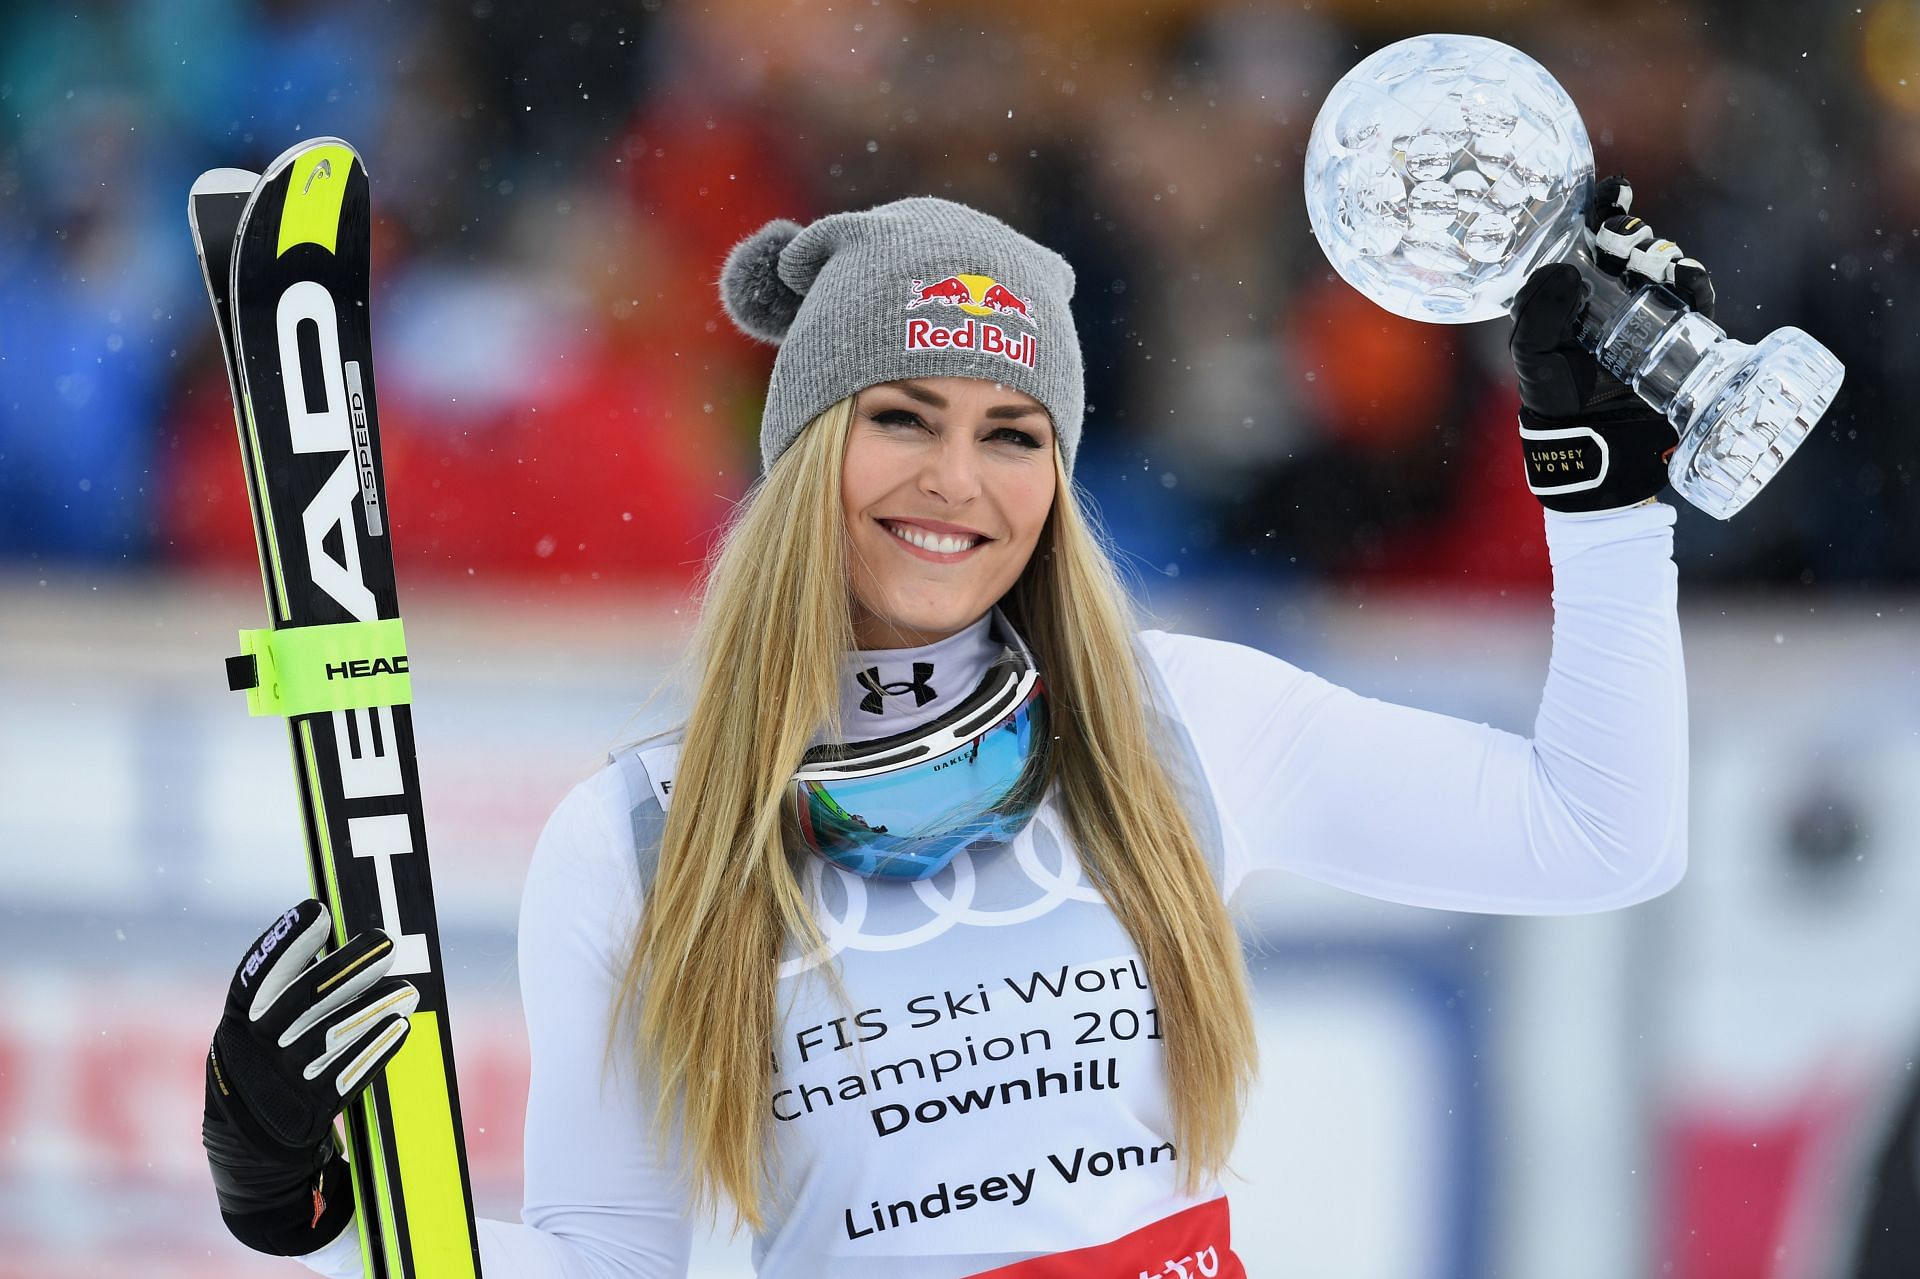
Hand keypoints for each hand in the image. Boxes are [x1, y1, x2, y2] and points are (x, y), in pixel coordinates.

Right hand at [202, 899, 416, 1254]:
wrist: (249, 1155)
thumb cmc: (265, 1069)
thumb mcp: (256, 1033)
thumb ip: (283, 992)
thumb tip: (330, 929)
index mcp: (233, 1027)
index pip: (254, 977)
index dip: (284, 942)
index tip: (319, 909)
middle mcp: (249, 1056)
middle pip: (301, 1003)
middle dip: (346, 968)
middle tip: (385, 942)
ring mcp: (277, 1088)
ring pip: (328, 1038)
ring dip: (372, 1008)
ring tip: (408, 988)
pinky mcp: (306, 1117)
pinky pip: (346, 1078)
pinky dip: (376, 1051)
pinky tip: (400, 1028)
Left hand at [1509, 176, 1716, 512]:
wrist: (1593, 436)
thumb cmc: (1554, 391)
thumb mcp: (1531, 353)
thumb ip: (1537, 313)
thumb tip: (1563, 273)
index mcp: (1575, 283)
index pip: (1590, 232)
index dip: (1604, 205)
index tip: (1613, 190)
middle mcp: (1613, 286)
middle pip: (1630, 239)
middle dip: (1632, 230)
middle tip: (1623, 241)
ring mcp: (1648, 303)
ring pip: (1662, 259)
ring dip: (1660, 252)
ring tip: (1652, 264)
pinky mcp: (1679, 325)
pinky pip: (1694, 293)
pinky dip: (1693, 280)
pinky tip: (1685, 278)